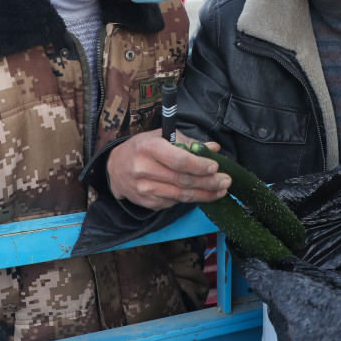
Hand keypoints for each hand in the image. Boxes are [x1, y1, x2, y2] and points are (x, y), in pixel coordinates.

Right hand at [107, 130, 230, 209]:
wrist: (115, 168)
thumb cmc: (143, 148)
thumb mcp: (161, 137)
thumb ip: (188, 143)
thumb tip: (214, 148)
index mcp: (148, 148)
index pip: (178, 160)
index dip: (199, 165)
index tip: (215, 166)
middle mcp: (144, 170)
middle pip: (182, 180)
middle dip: (208, 182)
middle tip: (226, 181)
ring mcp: (144, 189)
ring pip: (180, 195)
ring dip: (204, 194)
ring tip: (221, 191)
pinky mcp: (147, 203)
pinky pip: (173, 202)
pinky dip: (189, 198)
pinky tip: (200, 194)